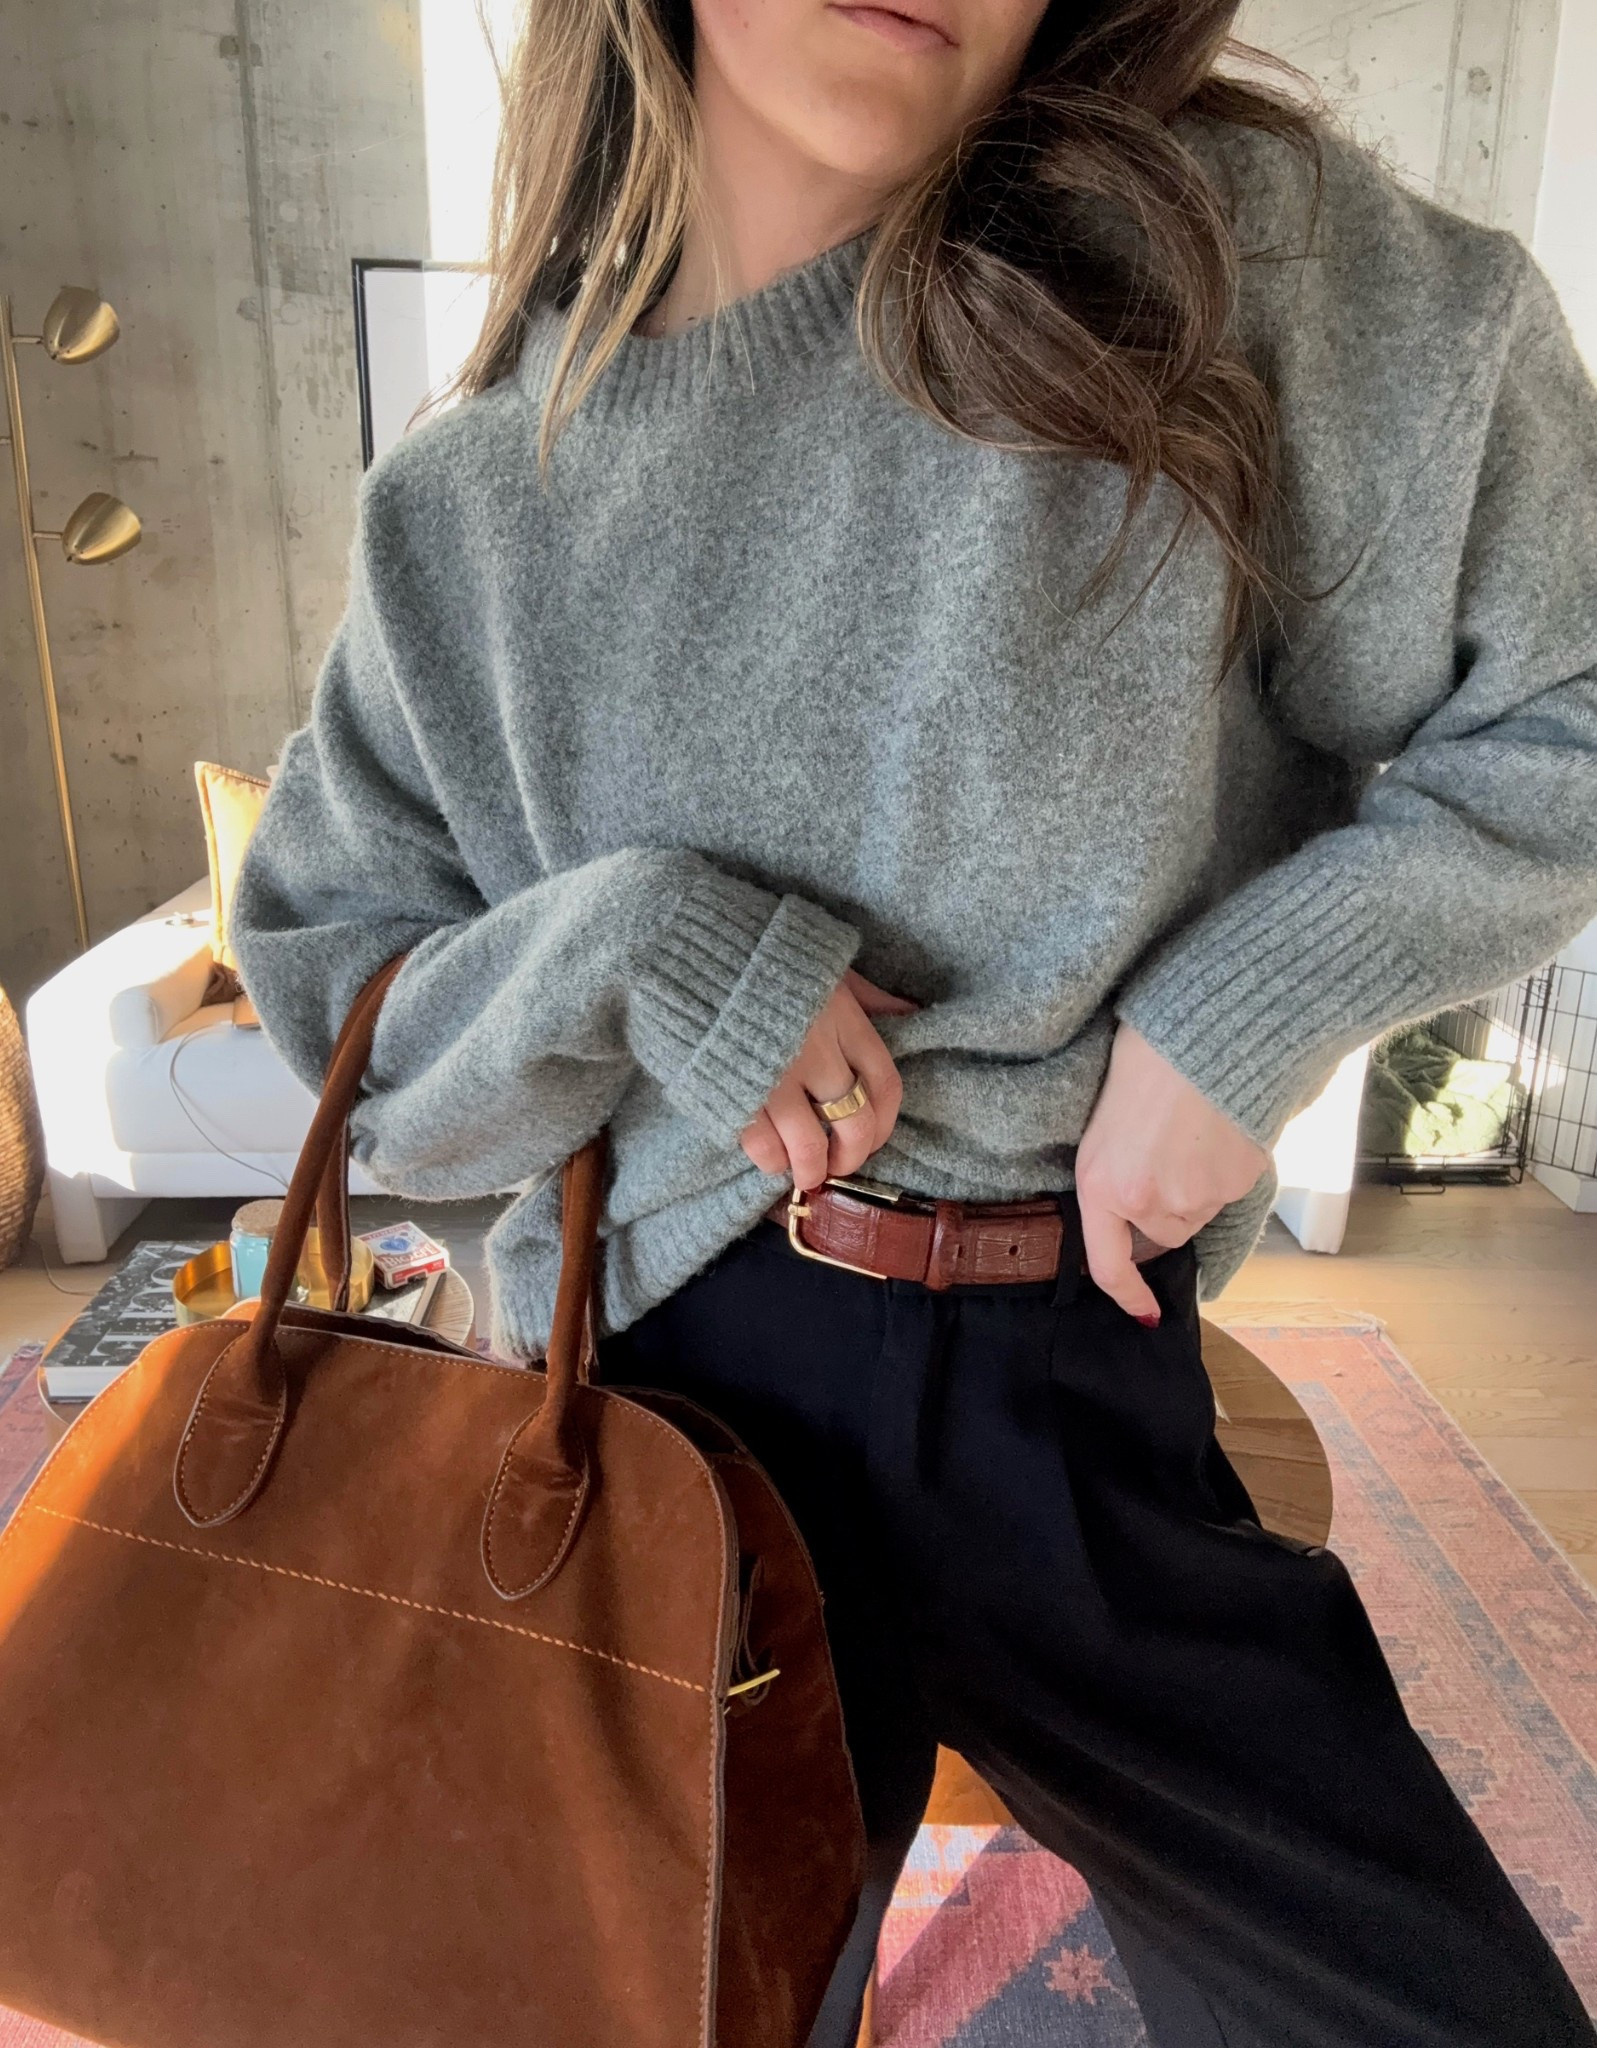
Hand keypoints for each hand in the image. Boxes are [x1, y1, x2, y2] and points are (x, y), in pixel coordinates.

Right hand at [739, 968, 917, 1189]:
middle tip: (836, 1165)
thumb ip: (867, 996)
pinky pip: (763, 1145)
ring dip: (810, 1169)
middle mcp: (818, 1053)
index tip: (873, 1139)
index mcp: (844, 1021)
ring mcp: (776, 1077)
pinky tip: (771, 1158)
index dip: (885, 1124)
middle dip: (850, 1156)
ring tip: (803, 1174)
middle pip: (855, 1124)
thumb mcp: (826, 966)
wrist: (691, 953)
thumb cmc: (763, 958)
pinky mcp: (735, 1093)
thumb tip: (908, 1011)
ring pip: (810, 1145)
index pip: (885, 1085)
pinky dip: (771, 1161)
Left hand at [1074, 1021, 1271, 1322]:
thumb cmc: (1147, 1057)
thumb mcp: (1107, 1119)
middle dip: (1169, 1204)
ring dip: (1198, 1186)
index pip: (1108, 1265)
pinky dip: (1228, 1168)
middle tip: (1170, 1150)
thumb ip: (1115, 1168)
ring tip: (1194, 1130)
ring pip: (1199, 1211)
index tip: (1144, 1313)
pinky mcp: (1238, 1181)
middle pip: (1165, 1230)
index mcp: (1100, 1183)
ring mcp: (1196, 1196)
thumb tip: (1135, 1197)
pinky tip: (1220, 1126)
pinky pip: (1231, 1189)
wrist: (1204, 1031)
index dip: (1127, 1295)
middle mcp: (1146, 1201)